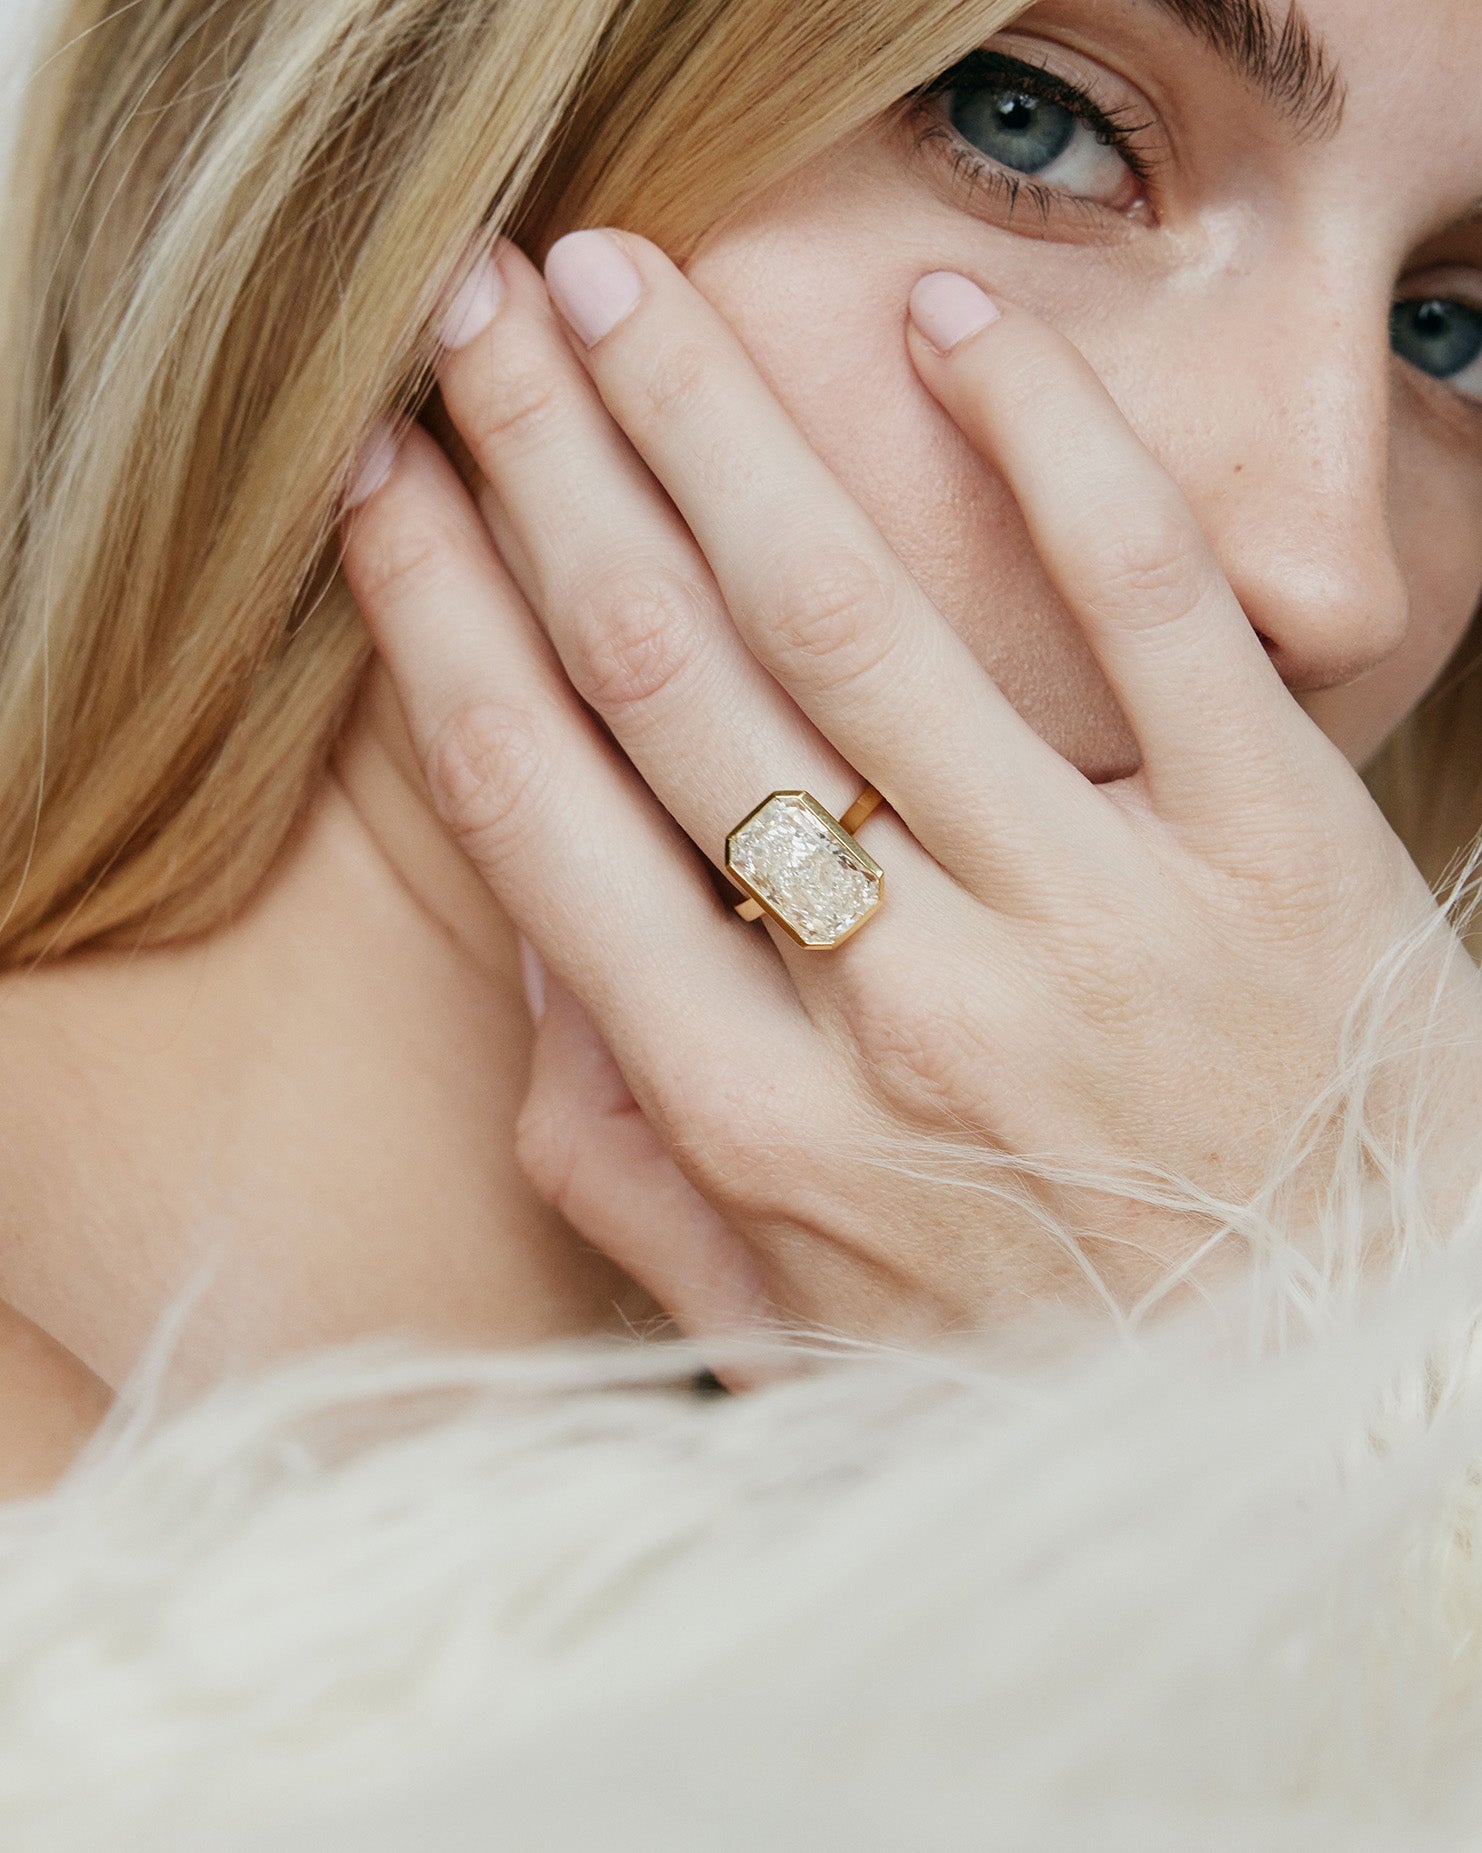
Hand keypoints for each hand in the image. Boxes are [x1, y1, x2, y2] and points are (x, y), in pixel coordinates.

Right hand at [340, 230, 1481, 1342]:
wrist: (1347, 1420)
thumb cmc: (1054, 1379)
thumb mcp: (797, 1343)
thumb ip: (637, 1177)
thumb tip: (530, 981)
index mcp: (755, 1121)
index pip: (544, 814)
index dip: (440, 623)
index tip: (378, 485)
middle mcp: (901, 1011)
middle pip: (669, 678)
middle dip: (544, 465)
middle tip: (467, 308)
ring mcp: (1095, 923)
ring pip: (858, 620)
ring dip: (717, 421)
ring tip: (620, 280)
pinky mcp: (1279, 858)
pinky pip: (1150, 611)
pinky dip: (1049, 450)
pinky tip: (952, 330)